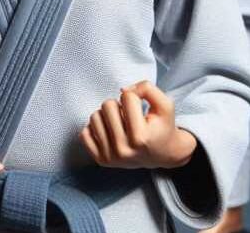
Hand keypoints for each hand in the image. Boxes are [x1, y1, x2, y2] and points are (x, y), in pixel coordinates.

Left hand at [79, 81, 196, 169]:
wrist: (163, 154)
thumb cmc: (162, 127)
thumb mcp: (165, 105)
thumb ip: (147, 89)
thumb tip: (122, 90)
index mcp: (141, 137)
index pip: (127, 97)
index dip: (134, 97)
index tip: (140, 109)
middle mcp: (124, 150)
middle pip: (107, 105)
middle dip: (118, 105)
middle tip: (129, 115)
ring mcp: (111, 156)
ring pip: (94, 117)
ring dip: (107, 115)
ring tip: (120, 123)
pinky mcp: (101, 160)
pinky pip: (84, 133)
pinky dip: (96, 128)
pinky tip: (110, 131)